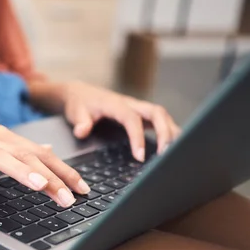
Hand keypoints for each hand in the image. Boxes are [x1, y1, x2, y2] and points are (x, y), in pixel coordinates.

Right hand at [0, 105, 91, 207]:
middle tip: (71, 198)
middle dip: (51, 177)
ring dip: (20, 171)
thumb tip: (46, 148)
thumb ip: (17, 143)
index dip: (63, 169)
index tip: (83, 188)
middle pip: (26, 156)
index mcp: (2, 136)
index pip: (40, 152)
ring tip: (40, 186)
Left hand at [60, 81, 180, 160]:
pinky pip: (160, 121)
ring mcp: (138, 108)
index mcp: (115, 104)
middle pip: (156, 113)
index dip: (137, 137)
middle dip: (165, 133)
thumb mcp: (74, 112)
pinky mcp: (141, 114)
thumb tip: (82, 131)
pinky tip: (173, 147)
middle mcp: (131, 104)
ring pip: (162, 116)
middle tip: (166, 155)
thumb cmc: (79, 103)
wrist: (80, 93)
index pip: (132, 119)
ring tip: (175, 154)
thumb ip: (80, 122)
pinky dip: (169, 132)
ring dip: (171, 132)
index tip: (140, 156)